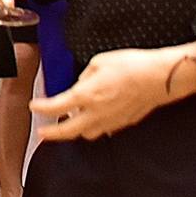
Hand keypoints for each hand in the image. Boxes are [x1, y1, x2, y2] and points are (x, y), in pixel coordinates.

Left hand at [31, 46, 195, 140]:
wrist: (162, 78)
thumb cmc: (131, 66)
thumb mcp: (99, 63)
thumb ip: (84, 77)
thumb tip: (79, 86)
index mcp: (87, 95)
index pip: (57, 106)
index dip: (42, 108)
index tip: (33, 106)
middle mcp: (97, 112)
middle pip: (69, 131)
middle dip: (53, 133)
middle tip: (42, 133)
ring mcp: (112, 121)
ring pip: (87, 134)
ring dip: (74, 132)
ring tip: (66, 125)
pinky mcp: (125, 123)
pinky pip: (104, 130)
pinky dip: (93, 128)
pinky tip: (91, 121)